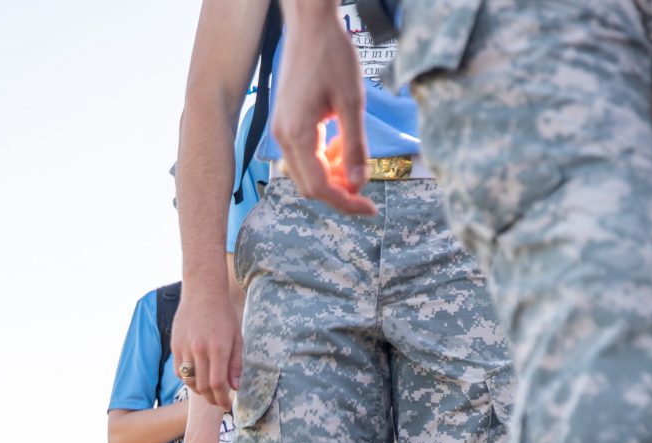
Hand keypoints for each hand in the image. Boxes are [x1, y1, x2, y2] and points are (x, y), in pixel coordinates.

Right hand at [172, 289, 242, 410]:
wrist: (202, 292)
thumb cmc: (223, 315)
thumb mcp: (236, 338)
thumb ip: (235, 364)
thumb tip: (235, 387)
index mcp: (217, 348)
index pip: (218, 384)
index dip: (222, 399)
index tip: (227, 406)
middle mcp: (199, 350)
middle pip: (203, 387)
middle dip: (212, 399)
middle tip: (219, 402)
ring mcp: (184, 348)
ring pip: (189, 382)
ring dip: (200, 391)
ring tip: (209, 391)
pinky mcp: (175, 346)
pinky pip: (179, 372)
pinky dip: (188, 379)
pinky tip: (197, 377)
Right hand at [273, 7, 374, 216]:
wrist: (310, 24)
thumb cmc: (331, 55)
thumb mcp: (352, 102)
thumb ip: (355, 147)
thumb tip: (359, 184)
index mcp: (297, 134)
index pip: (319, 187)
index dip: (346, 202)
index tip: (370, 208)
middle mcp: (283, 136)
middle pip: (310, 186)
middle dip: (339, 191)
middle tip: (366, 186)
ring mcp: (281, 129)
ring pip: (306, 172)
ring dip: (332, 175)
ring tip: (353, 158)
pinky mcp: (286, 122)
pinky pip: (304, 154)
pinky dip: (324, 159)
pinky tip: (341, 144)